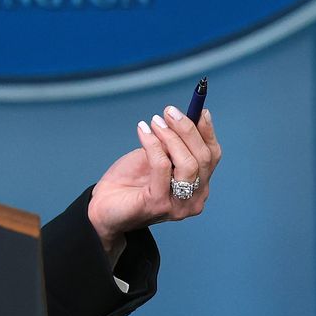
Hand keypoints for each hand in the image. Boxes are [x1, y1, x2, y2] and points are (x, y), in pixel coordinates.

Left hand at [87, 106, 221, 253]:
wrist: (103, 207)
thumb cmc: (130, 182)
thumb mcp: (155, 157)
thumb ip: (171, 144)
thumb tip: (182, 117)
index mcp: (199, 186)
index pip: (212, 156)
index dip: (207, 132)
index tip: (199, 109)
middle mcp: (195, 198)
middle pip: (203, 158)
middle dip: (187, 130)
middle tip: (170, 111)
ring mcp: (179, 205)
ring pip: (188, 164)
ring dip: (171, 137)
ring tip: (154, 121)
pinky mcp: (158, 204)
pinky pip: (162, 167)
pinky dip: (153, 145)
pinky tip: (143, 131)